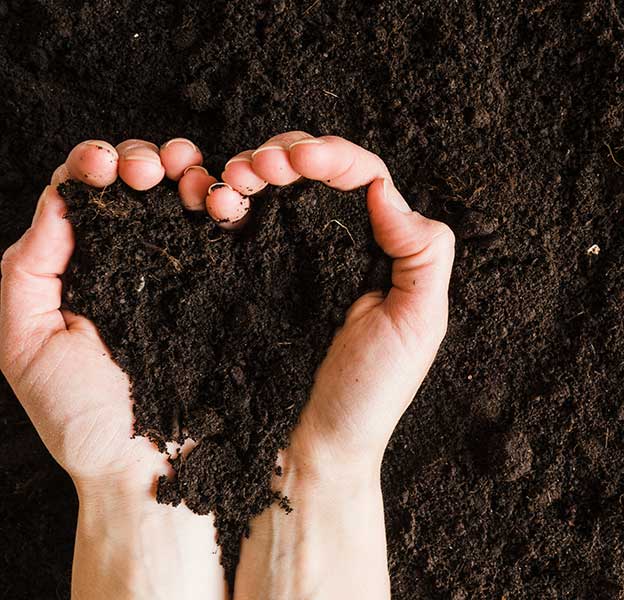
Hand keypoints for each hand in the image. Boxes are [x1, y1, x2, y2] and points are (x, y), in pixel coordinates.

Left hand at [0, 138, 226, 599]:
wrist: (153, 470)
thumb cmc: (85, 419)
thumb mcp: (25, 345)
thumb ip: (25, 272)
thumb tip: (58, 203)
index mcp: (86, 268)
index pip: (86, 197)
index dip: (94, 166)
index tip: (105, 165)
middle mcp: (137, 262)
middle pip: (139, 186)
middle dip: (143, 160)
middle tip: (148, 172)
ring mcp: (188, 272)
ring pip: (186, 197)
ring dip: (187, 170)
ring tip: (190, 174)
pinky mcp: (231, 286)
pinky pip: (229, 231)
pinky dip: (227, 201)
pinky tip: (222, 199)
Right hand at [219, 134, 454, 598]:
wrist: (309, 447)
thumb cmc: (370, 393)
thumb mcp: (419, 324)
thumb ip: (422, 253)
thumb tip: (385, 191)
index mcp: (384, 248)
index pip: (364, 178)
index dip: (334, 156)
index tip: (303, 160)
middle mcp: (340, 244)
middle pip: (315, 171)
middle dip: (285, 154)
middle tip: (257, 168)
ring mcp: (294, 257)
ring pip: (275, 187)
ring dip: (252, 168)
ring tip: (234, 181)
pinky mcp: (254, 275)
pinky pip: (243, 222)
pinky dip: (227, 200)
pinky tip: (219, 202)